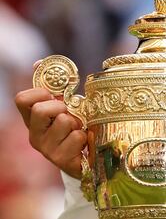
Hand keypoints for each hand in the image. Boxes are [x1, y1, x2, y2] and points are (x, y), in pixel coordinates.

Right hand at [15, 61, 86, 178]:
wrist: (84, 160)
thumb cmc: (73, 128)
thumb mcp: (64, 107)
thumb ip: (54, 88)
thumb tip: (38, 62)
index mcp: (32, 119)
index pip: (22, 99)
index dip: (39, 92)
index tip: (53, 96)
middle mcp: (35, 134)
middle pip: (40, 109)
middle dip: (61, 106)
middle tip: (69, 113)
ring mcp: (46, 149)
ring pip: (64, 122)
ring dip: (78, 122)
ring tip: (79, 129)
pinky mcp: (61, 160)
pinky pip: (77, 137)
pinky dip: (86, 136)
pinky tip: (84, 143)